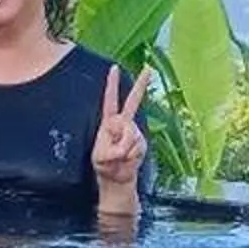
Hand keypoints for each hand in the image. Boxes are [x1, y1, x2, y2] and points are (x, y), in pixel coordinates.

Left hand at [91, 64, 151, 195]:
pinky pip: (137, 146)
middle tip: (148, 68)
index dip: (112, 84)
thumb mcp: (100, 157)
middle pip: (133, 101)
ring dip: (122, 149)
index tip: (114, 67)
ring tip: (117, 158)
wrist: (117, 180)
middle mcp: (123, 124)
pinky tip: (127, 161)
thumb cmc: (104, 166)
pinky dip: (130, 155)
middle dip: (141, 85)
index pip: (110, 100)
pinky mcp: (142, 142)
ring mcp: (135, 132)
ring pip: (131, 134)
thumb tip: (126, 144)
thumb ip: (112, 149)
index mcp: (108, 122)